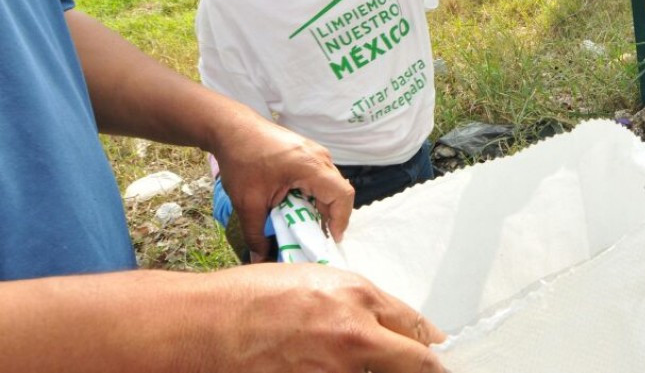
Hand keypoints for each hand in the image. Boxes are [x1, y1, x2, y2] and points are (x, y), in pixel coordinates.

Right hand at [206, 264, 446, 372]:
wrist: (206, 326)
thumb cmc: (252, 297)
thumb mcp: (316, 281)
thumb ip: (358, 303)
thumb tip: (387, 324)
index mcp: (358, 298)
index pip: (416, 327)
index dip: (430, 344)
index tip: (437, 352)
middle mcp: (355, 335)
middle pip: (415, 363)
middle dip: (424, 368)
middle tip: (428, 370)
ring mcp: (335, 371)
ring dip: (379, 371)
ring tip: (351, 362)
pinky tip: (332, 369)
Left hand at [211, 115, 353, 262]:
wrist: (231, 128)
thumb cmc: (241, 160)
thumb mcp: (247, 202)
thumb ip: (256, 234)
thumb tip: (259, 259)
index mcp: (311, 167)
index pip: (342, 196)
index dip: (341, 220)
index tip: (329, 240)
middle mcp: (320, 157)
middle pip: (339, 191)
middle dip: (331, 217)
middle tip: (316, 238)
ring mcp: (315, 152)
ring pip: (330, 184)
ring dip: (322, 205)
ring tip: (306, 224)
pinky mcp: (308, 152)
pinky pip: (321, 177)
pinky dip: (315, 194)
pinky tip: (298, 205)